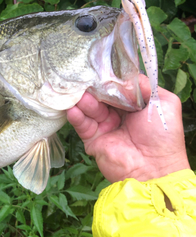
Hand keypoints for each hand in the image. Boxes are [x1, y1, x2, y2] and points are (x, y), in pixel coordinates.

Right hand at [66, 75, 189, 182]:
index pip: (118, 86)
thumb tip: (121, 77)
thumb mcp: (162, 102)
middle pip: (101, 95)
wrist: (154, 168)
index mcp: (135, 104)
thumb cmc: (163, 135)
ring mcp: (105, 126)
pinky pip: (82, 124)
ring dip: (84, 100)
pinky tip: (74, 109)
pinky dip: (76, 116)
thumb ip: (143, 85)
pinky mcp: (93, 140)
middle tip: (85, 79)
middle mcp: (119, 113)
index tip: (99, 68)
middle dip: (94, 87)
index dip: (109, 78)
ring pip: (90, 107)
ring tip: (81, 95)